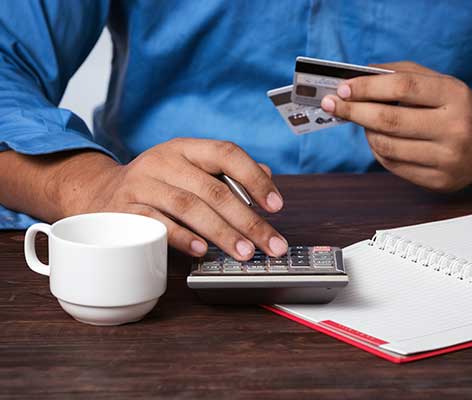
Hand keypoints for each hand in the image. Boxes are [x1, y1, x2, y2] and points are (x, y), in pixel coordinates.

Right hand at [64, 139, 287, 259]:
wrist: (99, 193)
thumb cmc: (158, 184)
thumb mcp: (190, 170)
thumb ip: (227, 174)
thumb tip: (267, 178)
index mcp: (186, 148)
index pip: (227, 153)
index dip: (255, 179)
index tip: (276, 205)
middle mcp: (164, 161)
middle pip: (213, 189)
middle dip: (248, 220)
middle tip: (271, 244)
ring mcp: (142, 185)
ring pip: (189, 207)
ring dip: (222, 232)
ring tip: (244, 252)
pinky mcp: (125, 210)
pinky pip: (157, 224)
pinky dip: (182, 237)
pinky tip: (203, 250)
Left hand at [320, 62, 471, 190]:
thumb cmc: (460, 106)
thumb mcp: (440, 82)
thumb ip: (401, 74)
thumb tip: (357, 79)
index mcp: (456, 96)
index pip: (403, 88)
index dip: (367, 87)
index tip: (343, 88)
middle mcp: (456, 129)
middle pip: (389, 121)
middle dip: (354, 111)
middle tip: (333, 105)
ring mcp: (448, 160)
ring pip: (387, 147)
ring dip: (366, 133)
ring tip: (363, 122)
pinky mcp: (440, 182)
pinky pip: (393, 167)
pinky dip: (379, 151)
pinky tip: (380, 140)